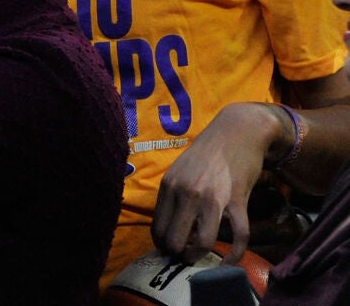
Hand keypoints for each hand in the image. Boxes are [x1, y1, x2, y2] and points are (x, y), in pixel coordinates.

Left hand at [153, 103, 282, 262]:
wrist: (237, 132)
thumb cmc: (207, 153)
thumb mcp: (180, 171)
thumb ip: (174, 197)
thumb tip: (170, 228)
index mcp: (169, 186)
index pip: (158, 228)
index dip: (164, 247)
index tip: (172, 251)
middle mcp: (187, 193)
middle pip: (175, 240)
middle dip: (179, 256)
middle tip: (185, 259)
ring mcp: (213, 198)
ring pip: (202, 242)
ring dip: (200, 258)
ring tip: (201, 261)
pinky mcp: (237, 200)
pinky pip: (238, 236)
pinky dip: (234, 254)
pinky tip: (230, 263)